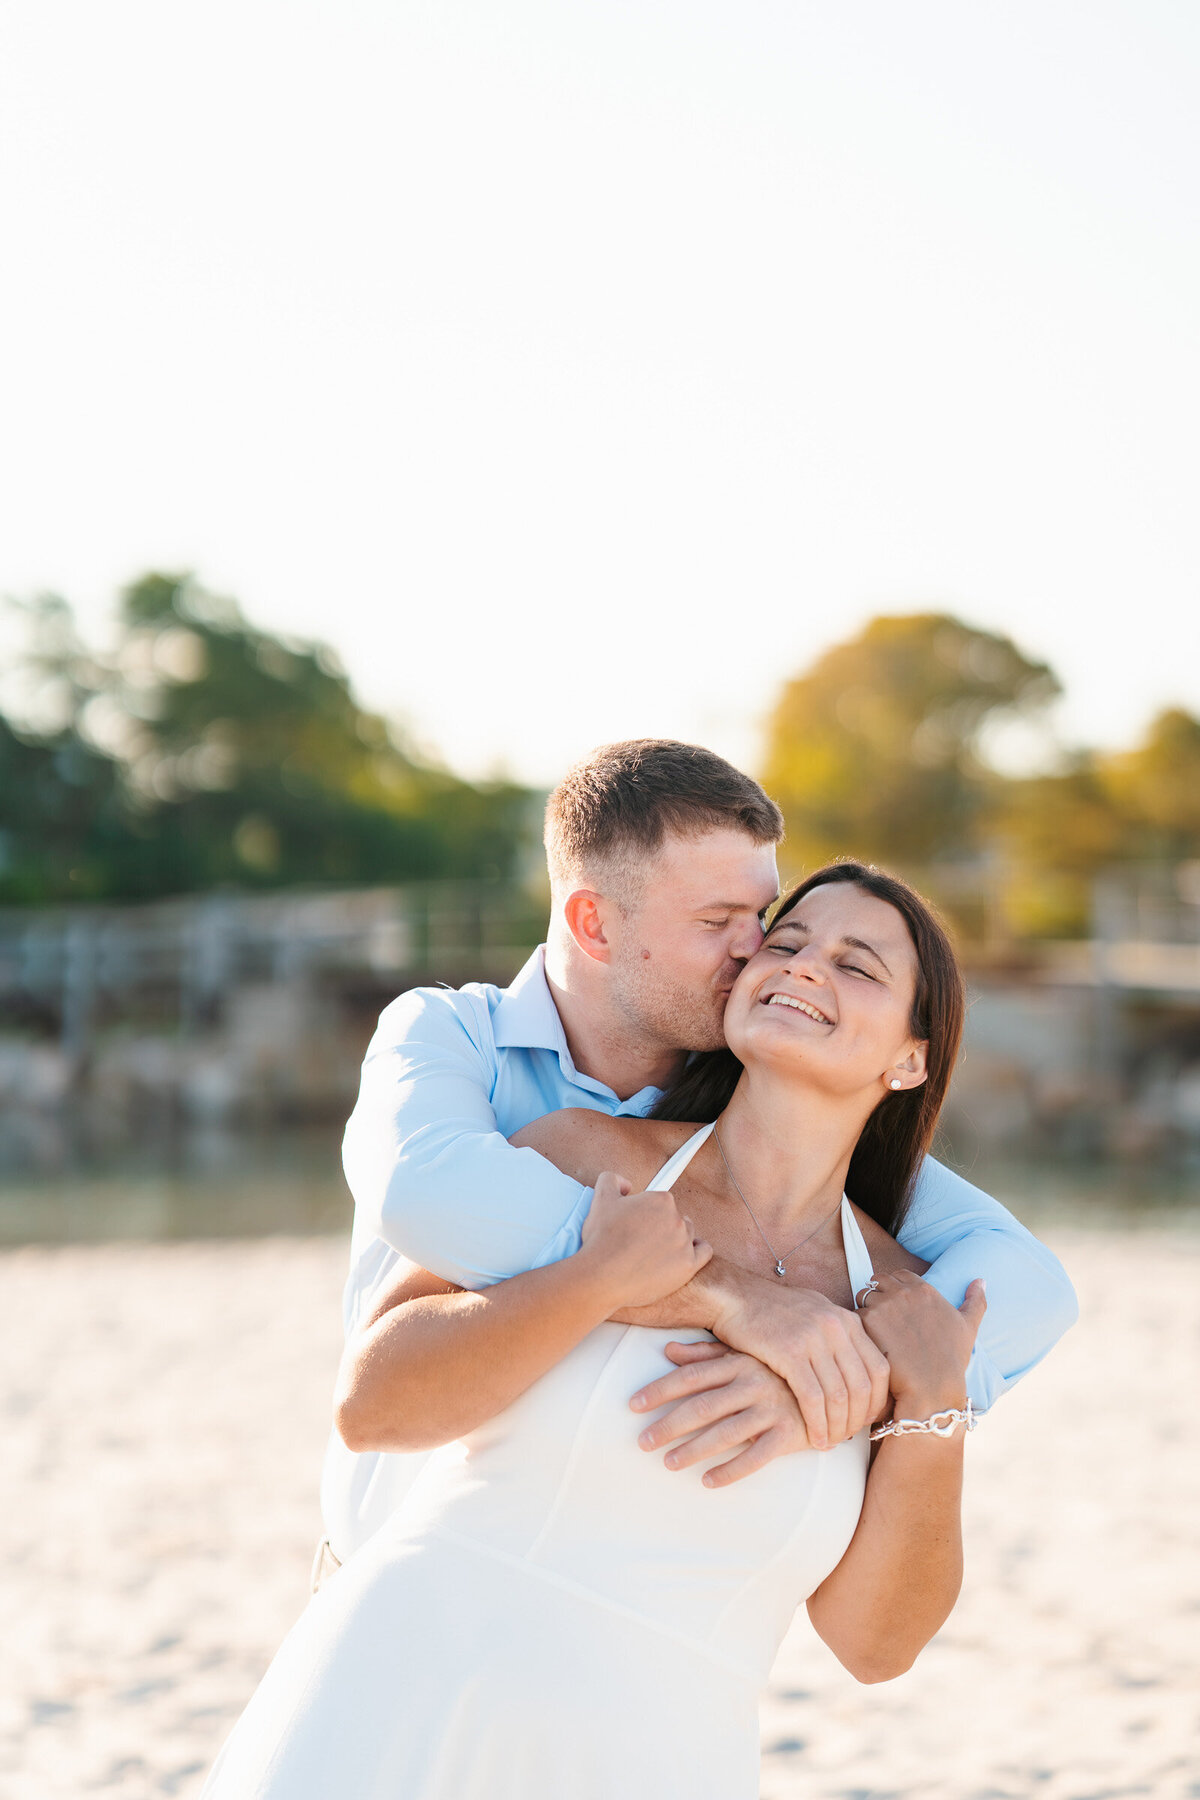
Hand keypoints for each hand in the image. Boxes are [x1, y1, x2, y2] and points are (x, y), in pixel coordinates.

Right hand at [579, 1171, 712, 1311]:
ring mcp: (684, 1243)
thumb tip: (627, 1184)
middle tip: (642, 1239)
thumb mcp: (600, 1199)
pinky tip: (683, 1254)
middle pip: (675, 1217)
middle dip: (661, 1226)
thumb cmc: (601, 1240)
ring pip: (687, 1234)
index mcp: (660, 1200)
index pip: (662, 1202)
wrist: (602, 1277)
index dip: (648, 1212)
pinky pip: (704, 1252)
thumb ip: (613, 1180)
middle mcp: (677, 1219)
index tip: (640, 1223)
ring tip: (654, 1251)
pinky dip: (696, 1251)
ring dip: (675, 1239)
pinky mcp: (689, 1265)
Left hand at [630, 1341, 808, 1486]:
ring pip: (724, 1433)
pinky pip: (755, 1458)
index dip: (660, 1389)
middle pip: (702, 1407)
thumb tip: (668, 1350)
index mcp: (739, 1361)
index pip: (691, 1376)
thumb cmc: (777, 1370)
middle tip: (642, 1442)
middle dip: (668, 1425)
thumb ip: (706, 1354)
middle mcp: (753, 1383)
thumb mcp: (744, 1354)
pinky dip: (730, 1471)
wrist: (833, 1385)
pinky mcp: (789, 1434)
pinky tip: (708, 1481)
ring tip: (668, 1463)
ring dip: (693, 1451)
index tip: (633, 1405)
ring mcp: (772, 1409)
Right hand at [708, 1280, 891, 1451]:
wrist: (734, 1297)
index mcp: (846, 1320)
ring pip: (838, 1395)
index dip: (877, 1401)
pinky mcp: (790, 1352)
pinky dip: (817, 1423)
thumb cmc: (772, 1309)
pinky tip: (815, 1438)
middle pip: (862, 1386)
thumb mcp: (815, 1313)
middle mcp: (836, 1327)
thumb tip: (854, 1370)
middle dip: (857, 1419)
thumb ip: (838, 1338)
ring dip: (837, 1426)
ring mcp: (814, 1338)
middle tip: (848, 1437)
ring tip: (831, 1442)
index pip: (880, 1369)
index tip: (866, 1420)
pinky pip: (812, 1398)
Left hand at [857, 1272, 985, 1413]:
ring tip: (875, 1330)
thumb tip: (981, 1280)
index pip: (900, 1275)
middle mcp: (903, 1292)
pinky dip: (859, 1326)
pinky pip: (855, 1314)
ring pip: (864, 1295)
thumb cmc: (951, 1360)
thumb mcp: (968, 1327)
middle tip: (882, 1317)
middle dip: (879, 1293)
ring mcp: (884, 1305)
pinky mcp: (868, 1321)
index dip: (896, 1288)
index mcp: (924, 1290)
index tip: (897, 1305)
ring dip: (866, 1308)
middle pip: (879, 1280)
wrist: (931, 1387)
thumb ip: (975, 1300)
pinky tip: (869, 1341)